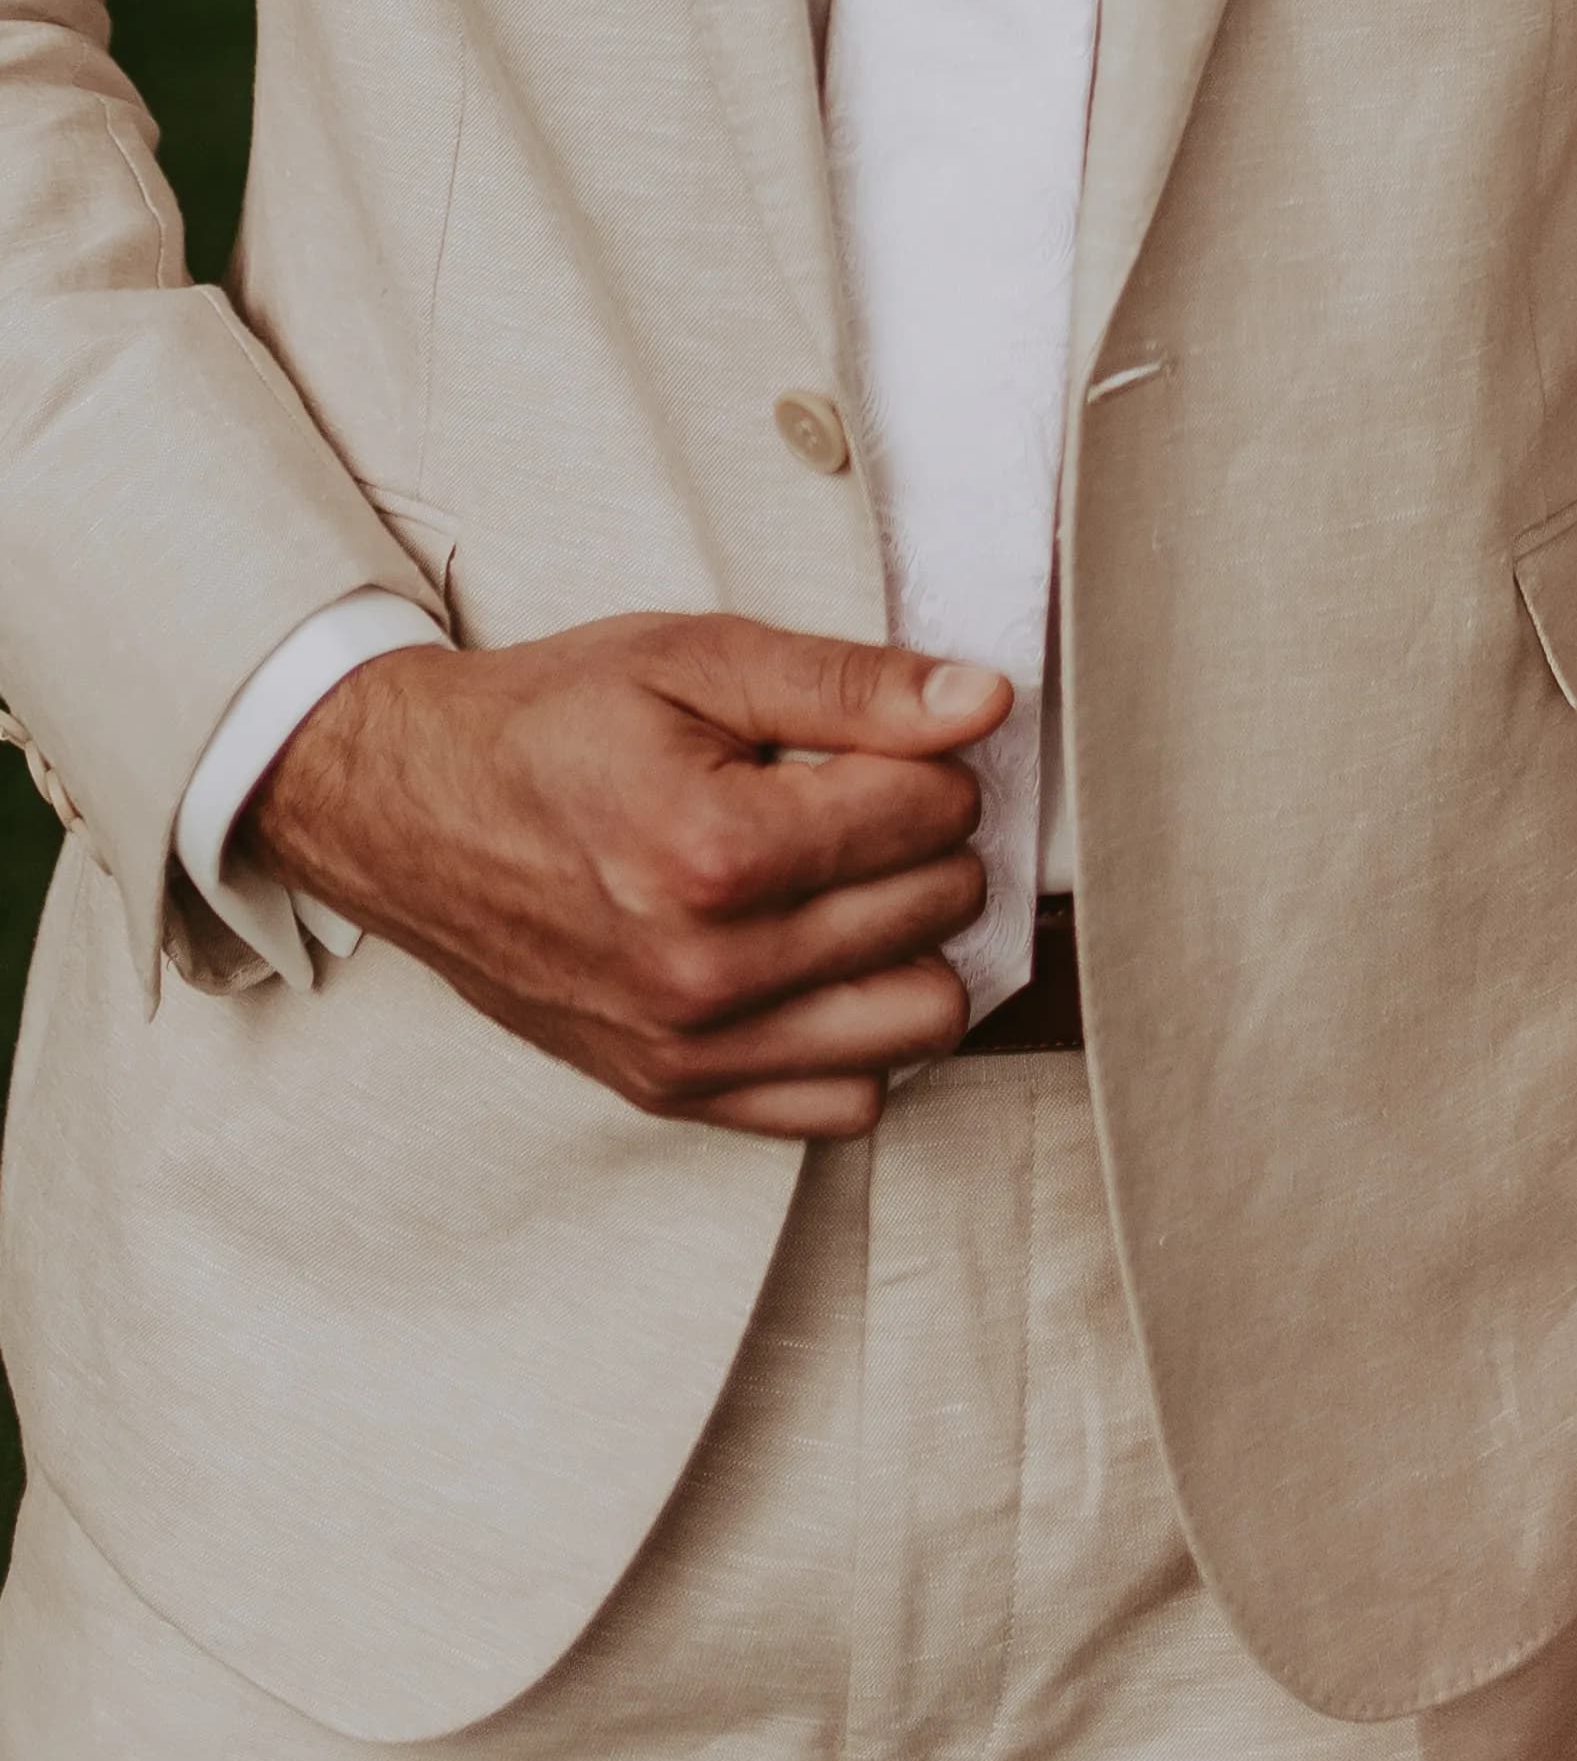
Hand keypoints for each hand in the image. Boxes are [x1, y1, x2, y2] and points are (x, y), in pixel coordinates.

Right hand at [247, 612, 1008, 1137]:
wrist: (411, 810)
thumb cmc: (553, 722)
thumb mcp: (698, 657)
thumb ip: (851, 683)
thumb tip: (982, 702)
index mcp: (716, 852)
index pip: (932, 812)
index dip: (933, 757)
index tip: (885, 738)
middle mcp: (706, 971)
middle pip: (935, 910)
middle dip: (927, 838)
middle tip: (866, 796)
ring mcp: (688, 1047)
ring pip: (916, 1019)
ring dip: (914, 940)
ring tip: (856, 880)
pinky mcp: (671, 1091)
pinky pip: (841, 1103)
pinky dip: (857, 1031)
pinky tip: (821, 959)